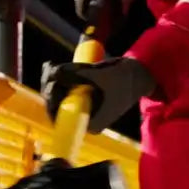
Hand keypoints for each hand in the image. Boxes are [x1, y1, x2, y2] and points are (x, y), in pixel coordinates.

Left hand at [40, 57, 155, 133]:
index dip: (52, 99)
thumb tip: (53, 72)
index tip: (51, 82)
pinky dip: (60, 79)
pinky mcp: (85, 99)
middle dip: (51, 86)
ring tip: (50, 66)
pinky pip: (66, 91)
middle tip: (49, 68)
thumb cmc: (124, 77)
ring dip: (53, 81)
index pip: (63, 116)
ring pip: (61, 97)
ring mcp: (85, 110)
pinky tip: (52, 67)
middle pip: (59, 106)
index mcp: (91, 123)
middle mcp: (86, 120)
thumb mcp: (99, 74)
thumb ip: (76, 73)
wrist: (140, 74)